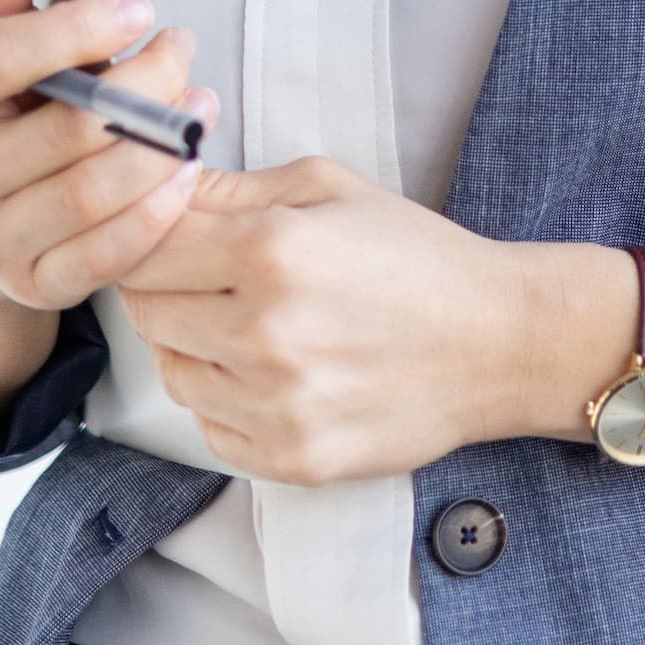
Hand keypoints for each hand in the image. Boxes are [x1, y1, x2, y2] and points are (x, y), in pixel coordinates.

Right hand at [0, 0, 216, 411]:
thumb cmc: (3, 121)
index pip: (2, 56)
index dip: (79, 28)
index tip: (139, 9)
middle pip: (69, 126)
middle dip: (147, 83)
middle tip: (182, 52)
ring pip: (95, 191)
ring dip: (164, 145)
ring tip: (198, 108)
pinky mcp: (34, 286)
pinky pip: (109, 251)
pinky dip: (159, 210)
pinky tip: (186, 172)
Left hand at [115, 158, 591, 486]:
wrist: (499, 342)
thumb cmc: (419, 257)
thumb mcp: (333, 189)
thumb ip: (238, 188)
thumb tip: (163, 185)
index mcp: (270, 253)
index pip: (144, 247)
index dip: (147, 235)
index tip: (167, 234)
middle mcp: (263, 335)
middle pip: (147, 313)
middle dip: (167, 288)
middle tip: (212, 278)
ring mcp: (275, 406)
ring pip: (173, 375)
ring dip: (194, 347)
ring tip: (251, 325)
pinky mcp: (290, 459)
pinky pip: (210, 429)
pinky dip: (226, 400)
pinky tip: (274, 373)